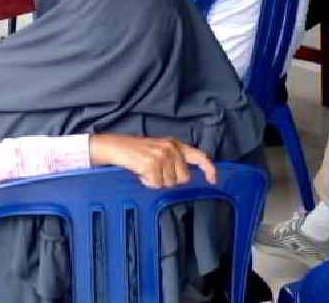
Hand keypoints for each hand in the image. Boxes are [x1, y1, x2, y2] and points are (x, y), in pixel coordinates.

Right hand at [89, 133, 215, 187]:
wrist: (115, 146)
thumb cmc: (136, 151)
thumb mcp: (160, 149)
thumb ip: (175, 159)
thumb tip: (186, 176)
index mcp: (175, 144)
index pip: (199, 156)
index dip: (209, 168)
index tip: (213, 179)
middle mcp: (171, 148)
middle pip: (184, 178)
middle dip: (171, 180)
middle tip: (156, 172)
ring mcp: (161, 156)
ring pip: (169, 183)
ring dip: (157, 181)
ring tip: (146, 170)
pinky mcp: (151, 164)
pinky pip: (156, 184)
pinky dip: (147, 182)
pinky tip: (140, 173)